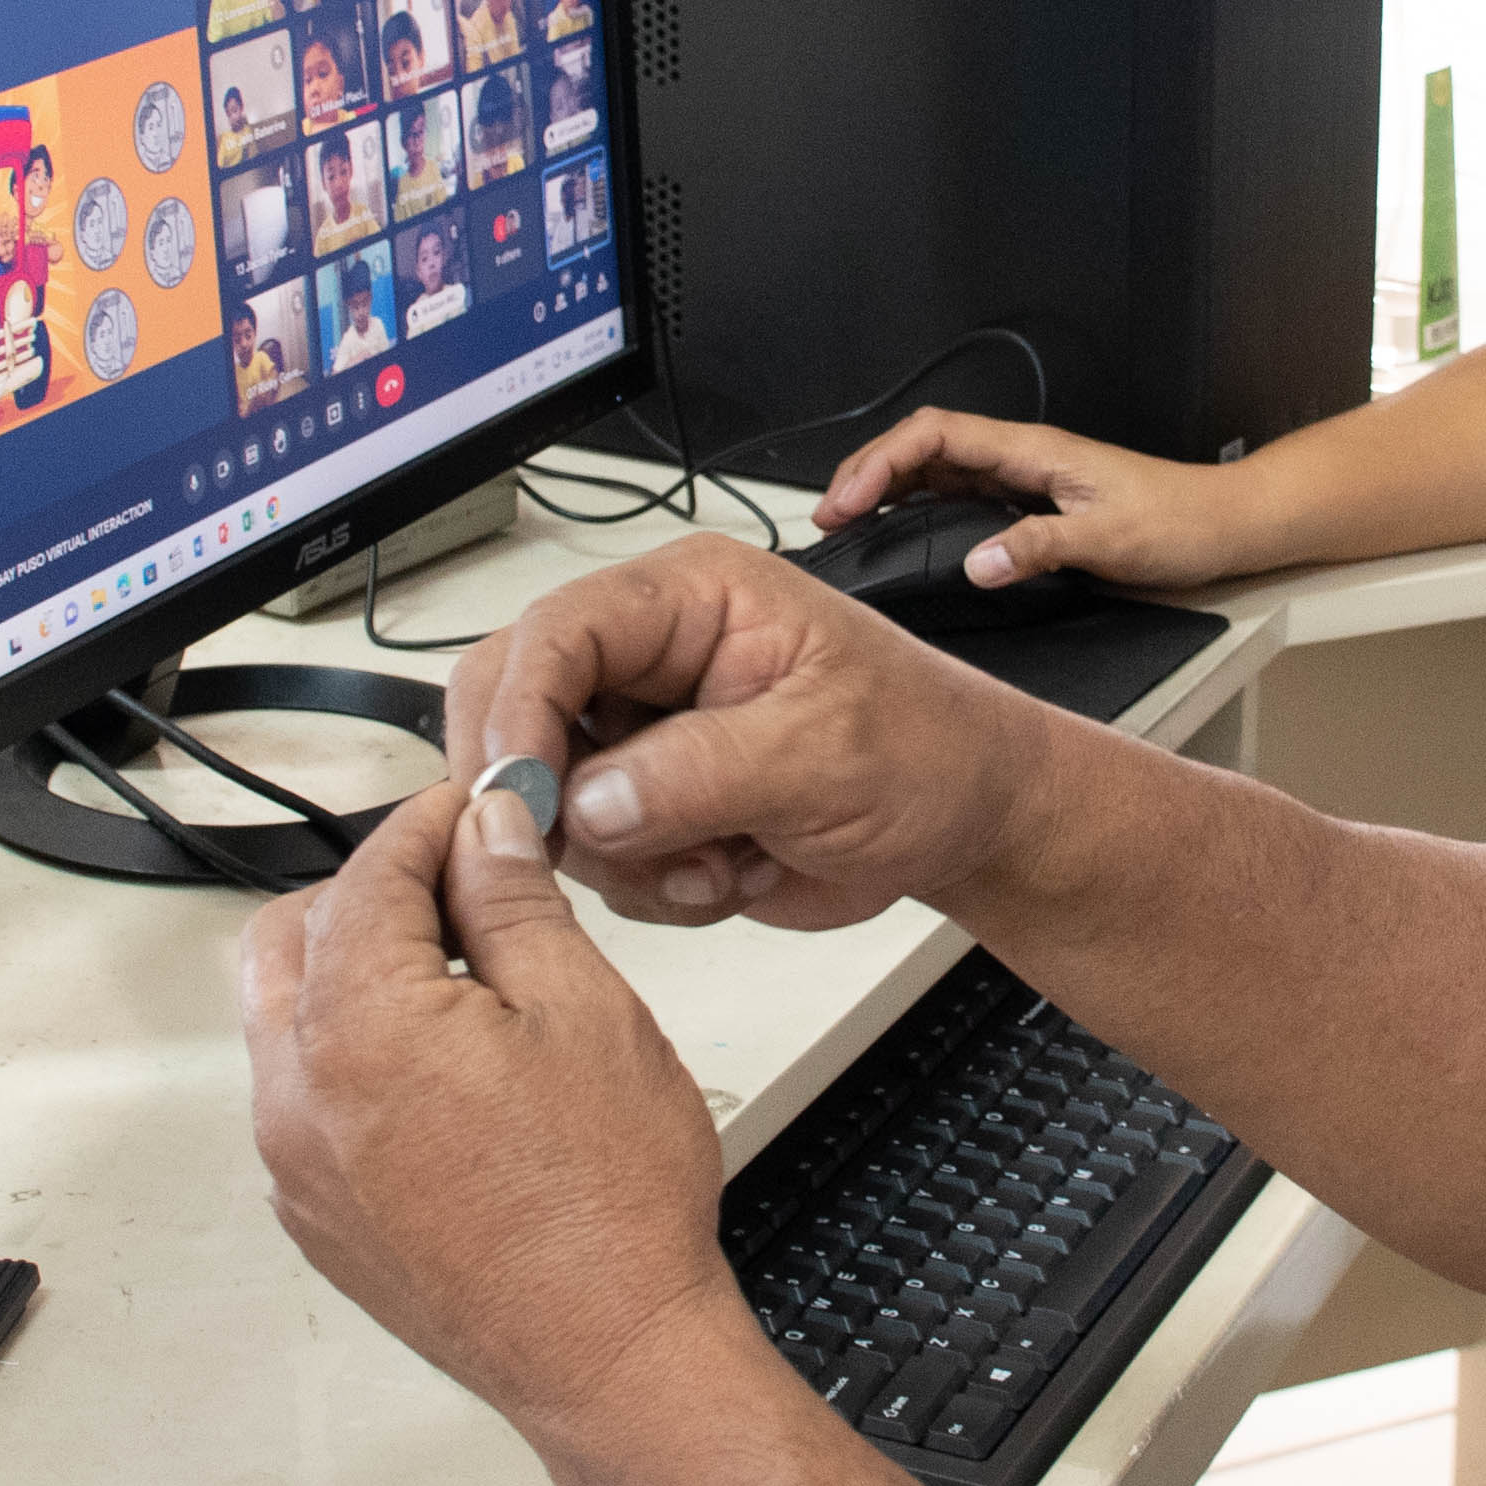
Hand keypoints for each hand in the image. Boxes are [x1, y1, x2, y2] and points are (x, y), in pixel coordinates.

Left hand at [238, 777, 762, 1446]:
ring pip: (287, 1021)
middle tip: (465, 888)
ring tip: (463, 982)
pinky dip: (351, 1059)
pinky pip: (304, 1102)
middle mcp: (297, 1095)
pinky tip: (444, 1071)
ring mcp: (297, 1166)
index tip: (475, 812)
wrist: (609, 1356)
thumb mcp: (585, 1009)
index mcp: (357, 1027)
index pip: (367, 876)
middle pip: (294, 937)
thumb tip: (483, 832)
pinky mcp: (317, 1217)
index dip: (428, 826)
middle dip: (371, 894)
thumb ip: (513, 903)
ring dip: (353, 977)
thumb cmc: (609, 1204)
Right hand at [447, 532, 1060, 932]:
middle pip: (515, 706)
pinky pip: (594, 859)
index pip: (557, 633)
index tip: (522, 798)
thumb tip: (583, 803)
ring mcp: (644, 736)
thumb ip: (699, 772)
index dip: (520, 713)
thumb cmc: (929, 747)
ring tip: (727, 860)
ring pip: (548, 800)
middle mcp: (651, 658)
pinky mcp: (650, 806)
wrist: (970, 818)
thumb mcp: (826, 749)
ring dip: (625, 858)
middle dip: (552, 794)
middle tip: (608, 849)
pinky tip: (732, 873)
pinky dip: (653, 888)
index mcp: (691, 598)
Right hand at [812, 409, 1279, 591]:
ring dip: (888, 490)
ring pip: (937, 471)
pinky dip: (920, 508)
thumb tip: (976, 562)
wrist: (1225, 525)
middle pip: (924, 447)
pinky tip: (903, 533)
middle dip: (868, 473)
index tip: (849, 500)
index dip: (883, 461)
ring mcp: (1025, 480)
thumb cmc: (1181, 521)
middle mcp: (1023, 458)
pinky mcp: (1032, 505)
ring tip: (849, 524)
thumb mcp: (1112, 538)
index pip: (937, 436)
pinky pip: (961, 496)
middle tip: (829, 517)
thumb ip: (1041, 548)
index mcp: (1034, 451)